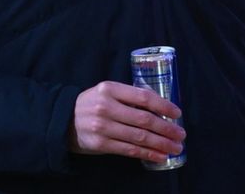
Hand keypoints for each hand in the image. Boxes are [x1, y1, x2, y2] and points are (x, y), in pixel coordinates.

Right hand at [69, 81, 185, 163]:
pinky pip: (129, 150)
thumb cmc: (93, 104)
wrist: (63, 121)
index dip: (164, 106)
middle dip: (166, 128)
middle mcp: (106, 107)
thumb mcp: (108, 92)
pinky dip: (147, 154)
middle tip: (181, 134)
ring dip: (161, 143)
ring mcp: (102, 127)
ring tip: (175, 147)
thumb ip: (130, 96)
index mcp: (110, 89)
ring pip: (138, 137)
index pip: (143, 97)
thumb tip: (162, 106)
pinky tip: (160, 156)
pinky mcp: (100, 144)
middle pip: (144, 119)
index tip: (178, 113)